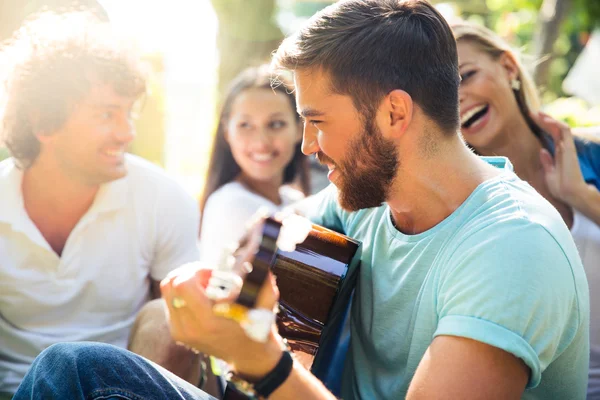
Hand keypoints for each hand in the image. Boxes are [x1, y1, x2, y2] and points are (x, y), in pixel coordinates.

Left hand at [160, 264, 283, 378]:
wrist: (249, 354)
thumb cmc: (258, 324)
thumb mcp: (265, 300)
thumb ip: (261, 277)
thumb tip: (254, 253)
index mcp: (208, 320)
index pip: (182, 284)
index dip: (196, 271)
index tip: (212, 272)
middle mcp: (190, 327)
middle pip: (170, 283)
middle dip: (188, 272)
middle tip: (207, 275)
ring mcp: (181, 331)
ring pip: (167, 291)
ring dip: (184, 281)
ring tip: (204, 285)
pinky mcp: (177, 332)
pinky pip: (170, 301)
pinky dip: (183, 293)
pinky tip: (201, 296)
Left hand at [533, 111, 586, 204]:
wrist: (570, 193)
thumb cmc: (560, 187)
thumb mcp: (549, 173)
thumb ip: (547, 162)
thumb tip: (542, 151)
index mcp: (558, 153)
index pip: (551, 136)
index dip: (543, 127)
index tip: (532, 120)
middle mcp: (563, 148)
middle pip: (555, 129)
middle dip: (544, 120)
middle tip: (533, 113)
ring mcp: (567, 148)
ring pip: (560, 127)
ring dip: (549, 119)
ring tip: (538, 113)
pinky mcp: (569, 148)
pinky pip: (565, 131)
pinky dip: (556, 124)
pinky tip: (547, 120)